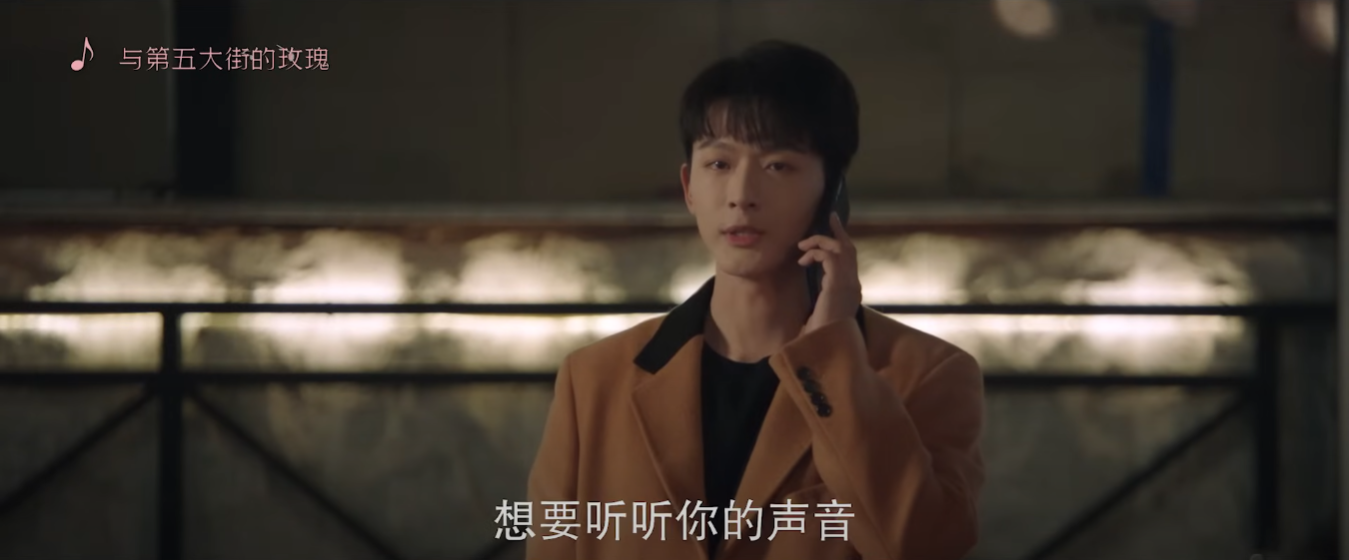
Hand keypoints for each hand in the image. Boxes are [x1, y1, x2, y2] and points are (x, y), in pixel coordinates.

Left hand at [797, 211, 861, 335]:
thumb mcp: (821, 317)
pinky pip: (830, 256)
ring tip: (803, 246)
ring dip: (821, 241)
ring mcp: (848, 283)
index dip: (841, 246)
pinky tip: (803, 260)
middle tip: (829, 218)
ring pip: (841, 248)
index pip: (849, 263)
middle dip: (838, 232)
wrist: (826, 347)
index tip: (832, 232)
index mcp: (850, 292)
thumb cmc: (821, 338)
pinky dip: (817, 252)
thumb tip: (811, 306)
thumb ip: (821, 305)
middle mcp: (853, 285)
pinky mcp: (838, 282)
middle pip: (850, 250)